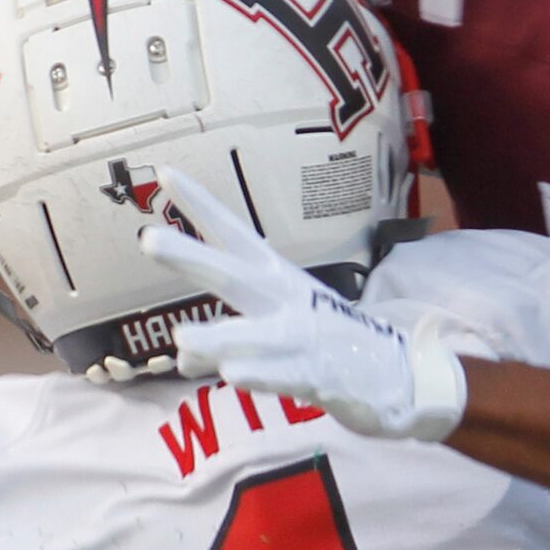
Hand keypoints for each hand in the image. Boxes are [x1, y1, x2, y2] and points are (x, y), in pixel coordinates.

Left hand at [138, 168, 467, 442]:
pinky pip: (286, 375)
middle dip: (193, 258)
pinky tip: (234, 375)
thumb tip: (182, 359)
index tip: (165, 173)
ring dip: (221, 336)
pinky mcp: (321, 374)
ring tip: (182, 339)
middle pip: (235, 275)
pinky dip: (262, 374)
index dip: (201, 205)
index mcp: (278, 279)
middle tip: (148, 240)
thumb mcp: (275, 334)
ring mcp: (305, 337)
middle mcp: (287, 300)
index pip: (234, 234)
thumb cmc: (330, 346)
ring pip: (257, 334)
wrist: (400, 374)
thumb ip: (223, 345)